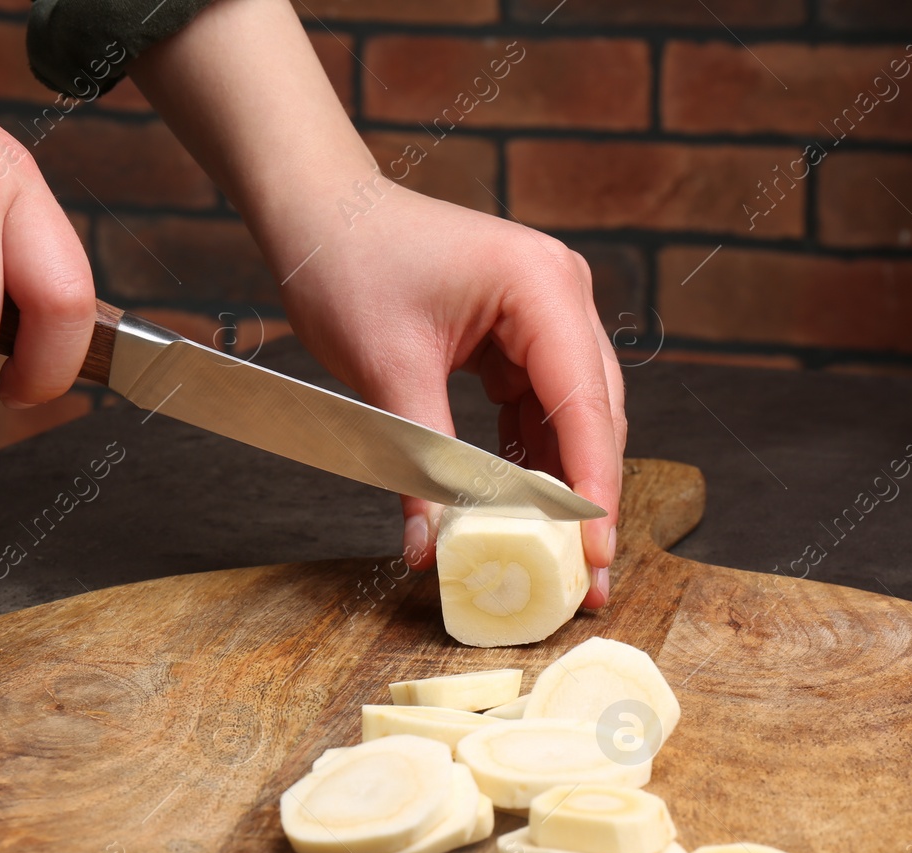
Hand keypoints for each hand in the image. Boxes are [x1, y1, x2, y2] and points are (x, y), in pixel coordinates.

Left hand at [278, 188, 625, 605]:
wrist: (318, 213)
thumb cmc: (348, 263)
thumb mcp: (386, 371)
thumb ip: (422, 464)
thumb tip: (429, 549)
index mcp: (541, 286)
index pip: (583, 404)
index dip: (592, 488)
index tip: (593, 556)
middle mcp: (559, 295)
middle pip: (593, 414)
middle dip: (587, 500)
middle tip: (585, 580)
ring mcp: (544, 313)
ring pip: (570, 418)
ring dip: (560, 485)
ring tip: (556, 558)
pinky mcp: (519, 335)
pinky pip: (537, 409)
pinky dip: (528, 459)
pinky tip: (518, 511)